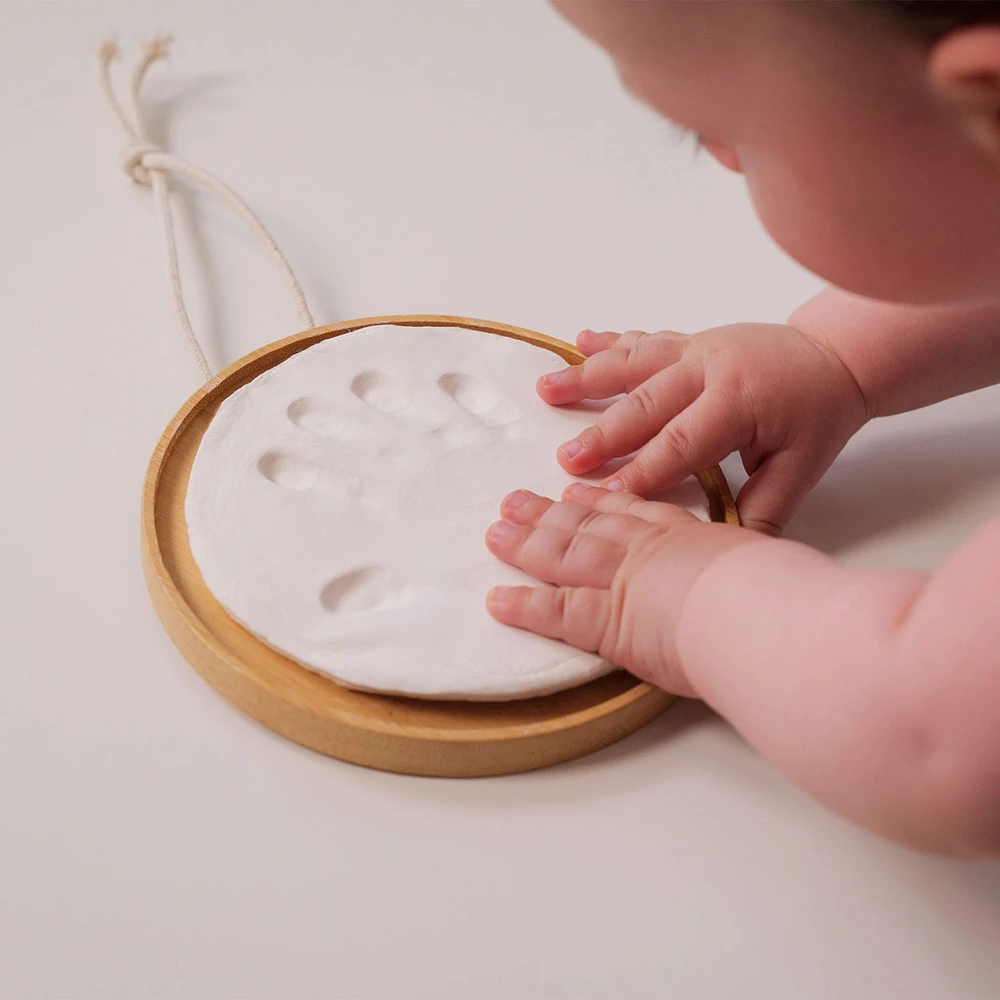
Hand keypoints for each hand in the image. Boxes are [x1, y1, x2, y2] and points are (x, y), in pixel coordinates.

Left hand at [485, 483, 760, 694]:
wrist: (759, 611)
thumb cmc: (774, 590)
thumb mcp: (766, 565)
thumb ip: (746, 566)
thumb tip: (764, 578)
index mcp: (683, 534)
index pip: (632, 511)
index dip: (600, 500)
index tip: (576, 491)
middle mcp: (643, 549)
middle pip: (586, 524)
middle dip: (547, 512)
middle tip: (515, 501)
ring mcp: (619, 580)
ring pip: (563, 554)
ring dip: (527, 543)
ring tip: (497, 532)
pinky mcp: (604, 619)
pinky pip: (554, 611)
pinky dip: (524, 605)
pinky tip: (497, 600)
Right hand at [537, 324, 869, 533]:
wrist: (836, 355)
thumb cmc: (817, 416)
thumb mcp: (801, 468)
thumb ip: (763, 510)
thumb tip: (729, 553)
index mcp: (739, 403)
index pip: (682, 443)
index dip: (643, 471)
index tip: (607, 497)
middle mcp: (710, 369)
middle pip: (647, 404)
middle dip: (603, 434)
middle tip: (567, 460)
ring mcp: (696, 348)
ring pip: (633, 363)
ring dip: (587, 378)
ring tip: (545, 392)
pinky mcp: (689, 340)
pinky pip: (643, 340)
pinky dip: (608, 343)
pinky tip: (577, 343)